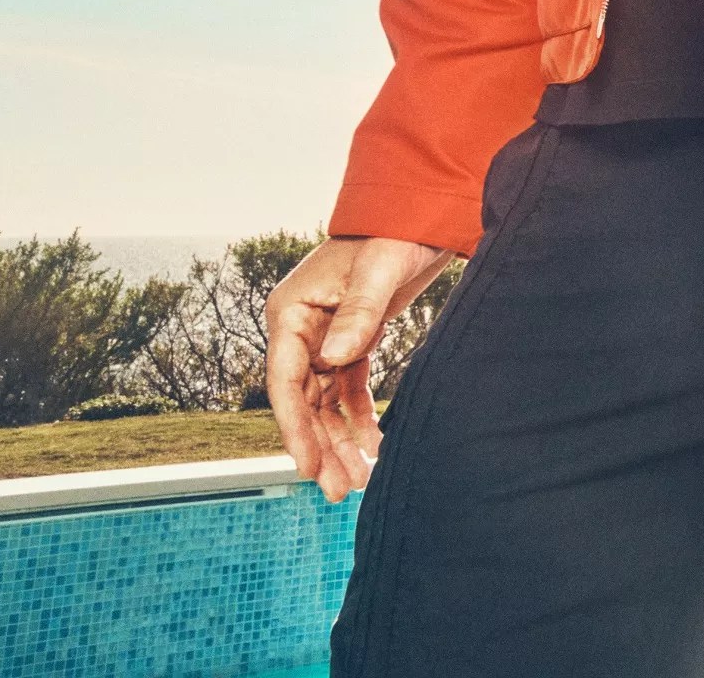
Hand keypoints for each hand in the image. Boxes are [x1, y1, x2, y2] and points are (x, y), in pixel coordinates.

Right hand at [263, 235, 456, 499]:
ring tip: (356, 483)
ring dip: (339, 442)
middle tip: (338, 492)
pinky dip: (359, 420)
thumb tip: (335, 358)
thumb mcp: (378, 269)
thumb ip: (358, 312)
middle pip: (303, 401)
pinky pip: (348, 390)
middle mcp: (300, 328)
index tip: (307, 469)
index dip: (294, 429)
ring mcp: (324, 336)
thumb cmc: (394, 232)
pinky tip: (373, 449)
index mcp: (290, 311)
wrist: (419, 212)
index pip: (285, 382)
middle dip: (320, 448)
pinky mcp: (352, 340)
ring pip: (325, 403)